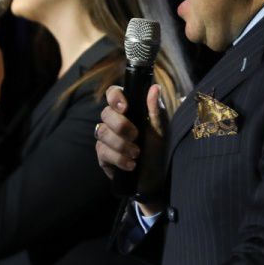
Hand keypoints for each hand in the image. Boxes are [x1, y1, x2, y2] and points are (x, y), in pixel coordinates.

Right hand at [95, 84, 167, 213]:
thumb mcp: (161, 129)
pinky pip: (103, 152)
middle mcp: (114, 121)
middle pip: (105, 113)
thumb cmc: (159, 148)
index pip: (113, 94)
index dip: (115, 97)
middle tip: (136, 136)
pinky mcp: (103, 156)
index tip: (125, 107)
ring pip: (101, 132)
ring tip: (137, 154)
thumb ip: (155, 110)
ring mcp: (107, 138)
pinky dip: (118, 159)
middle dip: (121, 125)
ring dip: (121, 144)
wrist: (158, 177)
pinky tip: (131, 165)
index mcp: (128, 109)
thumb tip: (154, 87)